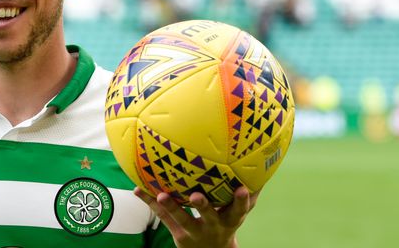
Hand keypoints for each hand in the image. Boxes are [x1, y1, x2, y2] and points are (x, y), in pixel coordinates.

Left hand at [135, 186, 258, 247]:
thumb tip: (261, 166)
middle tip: (197, 196)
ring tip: (160, 194)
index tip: (242, 188)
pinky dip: (149, 202)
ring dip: (170, 206)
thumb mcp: (237, 212)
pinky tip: (137, 189)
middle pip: (209, 217)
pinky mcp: (178, 233)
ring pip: (181, 218)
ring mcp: (194, 231)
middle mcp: (213, 227)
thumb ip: (247, 194)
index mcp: (230, 219)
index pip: (238, 210)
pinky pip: (163, 217)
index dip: (240, 201)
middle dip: (204, 207)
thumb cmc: (226, 222)